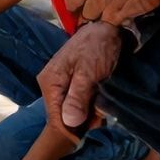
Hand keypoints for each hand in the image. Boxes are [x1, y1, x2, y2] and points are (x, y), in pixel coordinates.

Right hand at [37, 22, 120, 143]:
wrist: (109, 29)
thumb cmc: (98, 47)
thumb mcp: (89, 71)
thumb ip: (78, 96)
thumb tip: (69, 122)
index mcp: (50, 82)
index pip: (55, 117)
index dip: (71, 129)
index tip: (90, 130)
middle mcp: (52, 86)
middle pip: (64, 116)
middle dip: (83, 120)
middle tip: (102, 114)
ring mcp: (62, 85)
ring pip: (73, 111)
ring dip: (89, 113)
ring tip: (104, 105)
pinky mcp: (73, 84)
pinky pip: (79, 103)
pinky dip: (91, 105)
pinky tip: (101, 100)